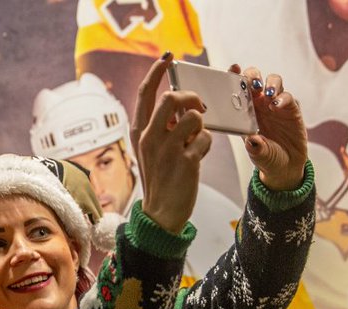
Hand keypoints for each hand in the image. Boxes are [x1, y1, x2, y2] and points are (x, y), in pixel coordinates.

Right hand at [131, 53, 212, 232]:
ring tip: (196, 139)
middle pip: (171, 98)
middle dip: (190, 98)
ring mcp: (167, 150)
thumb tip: (181, 103)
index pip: (146, 93)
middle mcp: (150, 138)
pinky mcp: (186, 162)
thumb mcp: (153, 149)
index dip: (157, 71)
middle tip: (197, 108)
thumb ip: (162, 126)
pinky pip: (206, 138)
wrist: (161, 212)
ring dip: (202, 125)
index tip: (167, 57)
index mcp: (140, 132)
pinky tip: (199, 156)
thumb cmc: (161, 177)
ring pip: (194, 117)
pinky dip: (207, 144)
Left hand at [238, 66, 307, 190]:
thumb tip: (253, 141)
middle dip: (253, 76)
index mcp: (244, 111)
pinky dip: (283, 97)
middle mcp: (259, 104)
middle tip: (254, 85)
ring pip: (273, 82)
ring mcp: (275, 104)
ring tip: (268, 94)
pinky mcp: (291, 108)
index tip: (233, 68)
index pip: (237, 89)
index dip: (234, 76)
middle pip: (255, 79)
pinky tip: (278, 105)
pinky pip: (288, 96)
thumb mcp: (258, 155)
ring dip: (270, 83)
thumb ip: (255, 148)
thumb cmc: (266, 157)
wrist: (286, 165)